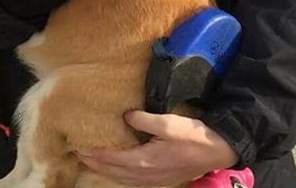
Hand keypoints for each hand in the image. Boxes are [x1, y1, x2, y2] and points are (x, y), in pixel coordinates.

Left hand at [77, 112, 239, 185]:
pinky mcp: (162, 178)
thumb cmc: (193, 136)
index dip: (96, 155)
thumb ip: (144, 119)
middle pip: (115, 172)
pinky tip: (117, 171)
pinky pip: (134, 181)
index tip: (80, 148)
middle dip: (96, 164)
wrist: (217, 151)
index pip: (113, 159)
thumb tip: (125, 116)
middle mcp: (147, 174)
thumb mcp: (168, 123)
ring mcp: (155, 179)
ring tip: (92, 163)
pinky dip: (120, 176)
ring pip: (124, 179)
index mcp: (145, 161)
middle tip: (78, 155)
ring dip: (106, 171)